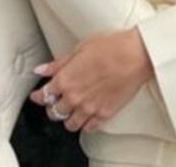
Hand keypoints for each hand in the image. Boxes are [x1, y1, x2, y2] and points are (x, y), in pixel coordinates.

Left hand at [30, 28, 153, 132]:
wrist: (136, 55)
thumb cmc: (112, 46)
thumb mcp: (81, 47)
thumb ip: (59, 63)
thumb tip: (42, 70)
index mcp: (65, 79)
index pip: (43, 95)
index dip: (39, 95)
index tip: (39, 94)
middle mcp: (74, 97)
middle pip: (54, 112)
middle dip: (53, 106)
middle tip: (58, 101)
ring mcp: (89, 108)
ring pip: (69, 124)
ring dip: (69, 118)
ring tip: (73, 110)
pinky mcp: (104, 114)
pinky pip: (89, 128)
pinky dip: (86, 124)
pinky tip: (88, 116)